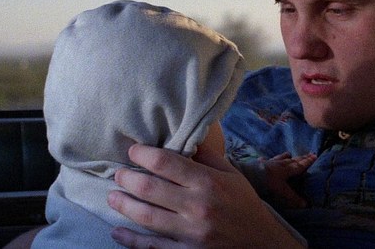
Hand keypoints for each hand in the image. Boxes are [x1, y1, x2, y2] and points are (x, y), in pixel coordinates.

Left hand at [108, 143, 305, 247]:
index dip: (143, 154)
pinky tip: (117, 231)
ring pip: (146, 217)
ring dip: (123, 205)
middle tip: (118, 174)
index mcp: (209, 182)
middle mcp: (197, 206)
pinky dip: (131, 240)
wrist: (262, 243)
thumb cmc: (244, 205)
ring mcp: (191, 233)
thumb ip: (207, 156)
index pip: (166, 162)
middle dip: (127, 178)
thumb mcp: (233, 174)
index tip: (133, 151)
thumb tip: (184, 138)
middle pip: (150, 188)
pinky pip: (152, 247)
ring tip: (112, 196)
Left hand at [261, 152, 316, 207]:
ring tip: (289, 153)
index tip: (314, 156)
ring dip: (285, 156)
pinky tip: (263, 158)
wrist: (248, 175)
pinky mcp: (258, 164)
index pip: (299, 166)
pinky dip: (265, 159)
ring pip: (279, 158)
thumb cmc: (267, 183)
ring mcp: (268, 163)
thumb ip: (293, 198)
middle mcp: (279, 164)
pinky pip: (264, 160)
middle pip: (292, 160)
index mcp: (286, 170)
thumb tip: (306, 205)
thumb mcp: (282, 192)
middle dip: (301, 158)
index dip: (307, 162)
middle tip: (309, 153)